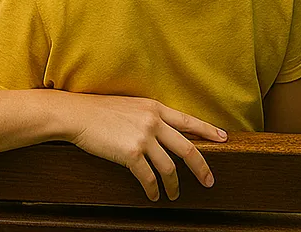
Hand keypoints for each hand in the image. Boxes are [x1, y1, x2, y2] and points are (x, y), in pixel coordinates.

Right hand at [68, 95, 226, 201]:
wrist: (76, 114)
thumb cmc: (99, 110)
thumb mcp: (130, 106)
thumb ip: (149, 117)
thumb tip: (166, 132)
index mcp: (153, 107)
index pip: (188, 120)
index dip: (208, 130)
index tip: (223, 138)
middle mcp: (152, 121)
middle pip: (187, 148)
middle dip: (201, 168)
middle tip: (209, 181)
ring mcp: (142, 137)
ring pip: (170, 168)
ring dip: (174, 185)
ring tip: (173, 194)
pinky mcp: (131, 154)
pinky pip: (149, 178)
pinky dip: (154, 189)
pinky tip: (153, 194)